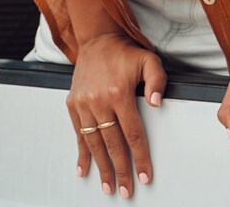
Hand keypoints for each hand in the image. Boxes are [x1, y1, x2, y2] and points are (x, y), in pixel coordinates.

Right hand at [70, 31, 166, 197]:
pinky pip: (78, 133)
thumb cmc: (125, 52)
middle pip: (112, 144)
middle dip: (120, 170)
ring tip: (108, 186)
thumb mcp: (149, 60)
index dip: (139, 157)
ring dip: (101, 167)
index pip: (132, 133)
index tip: (144, 176)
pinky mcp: (72, 104)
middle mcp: (98, 101)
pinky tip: (83, 170)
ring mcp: (83, 104)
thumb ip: (157, 81)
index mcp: (118, 93)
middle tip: (126, 191)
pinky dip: (81, 153)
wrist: (97, 39)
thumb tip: (157, 103)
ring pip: (94, 142)